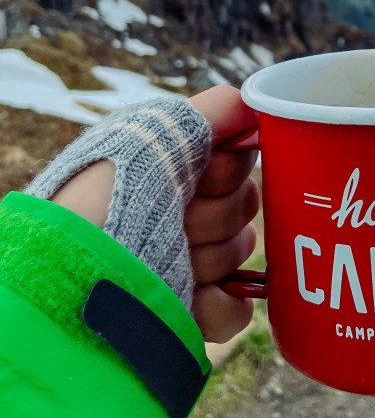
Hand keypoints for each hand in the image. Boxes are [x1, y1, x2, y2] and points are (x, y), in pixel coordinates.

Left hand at [51, 85, 259, 343]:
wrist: (79, 273)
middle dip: (215, 214)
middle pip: (245, 207)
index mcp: (174, 171)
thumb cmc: (109, 196)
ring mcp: (188, 264)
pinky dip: (221, 304)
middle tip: (178, 220)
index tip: (199, 176)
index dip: (226, 170)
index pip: (239, 162)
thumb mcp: (155, 134)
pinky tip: (192, 296)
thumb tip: (251, 105)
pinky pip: (237, 309)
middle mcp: (181, 213)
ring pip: (242, 252)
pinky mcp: (191, 311)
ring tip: (167, 261)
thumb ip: (211, 111)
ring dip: (210, 256)